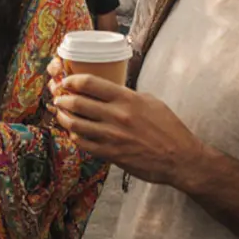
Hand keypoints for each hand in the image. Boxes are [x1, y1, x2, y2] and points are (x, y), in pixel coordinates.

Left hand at [52, 74, 206, 186]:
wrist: (180, 158)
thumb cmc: (169, 128)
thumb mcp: (151, 102)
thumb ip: (128, 95)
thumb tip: (110, 91)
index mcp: (127, 99)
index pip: (90, 83)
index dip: (72, 80)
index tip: (66, 82)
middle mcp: (117, 116)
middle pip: (77, 102)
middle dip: (62, 98)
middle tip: (58, 98)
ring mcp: (112, 136)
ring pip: (76, 124)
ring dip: (64, 118)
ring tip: (61, 115)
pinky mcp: (111, 154)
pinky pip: (84, 144)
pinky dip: (75, 137)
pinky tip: (75, 133)